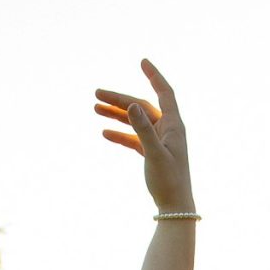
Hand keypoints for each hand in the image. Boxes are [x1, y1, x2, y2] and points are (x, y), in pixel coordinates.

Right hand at [94, 59, 194, 213]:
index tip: (142, 61)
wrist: (175, 207)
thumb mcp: (154, 153)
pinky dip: (120, 134)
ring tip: (95, 108)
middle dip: (119, 99)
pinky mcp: (152, 153)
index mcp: (174, 126)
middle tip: (96, 93)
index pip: (164, 93)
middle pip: (141, 106)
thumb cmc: (169, 181)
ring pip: (135, 121)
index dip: (154, 76)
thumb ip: (143, 128)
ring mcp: (159, 141)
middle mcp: (168, 130)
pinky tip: (105, 132)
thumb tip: (131, 104)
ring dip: (117, 114)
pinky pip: (134, 138)